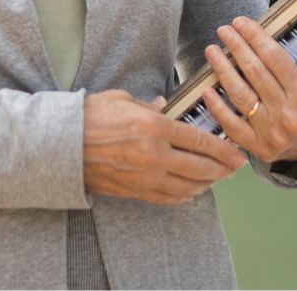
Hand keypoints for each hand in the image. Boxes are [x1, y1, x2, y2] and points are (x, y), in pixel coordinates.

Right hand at [82, 90, 245, 204]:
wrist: (60, 145)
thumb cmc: (88, 116)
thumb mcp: (121, 99)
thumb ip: (147, 105)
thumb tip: (164, 106)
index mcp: (154, 127)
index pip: (200, 140)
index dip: (224, 149)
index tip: (237, 153)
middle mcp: (155, 155)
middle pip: (202, 167)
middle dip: (223, 169)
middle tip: (234, 168)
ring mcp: (146, 177)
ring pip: (189, 186)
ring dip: (207, 184)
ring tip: (216, 178)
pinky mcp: (135, 191)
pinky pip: (169, 198)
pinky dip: (185, 195)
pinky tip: (191, 190)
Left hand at [200, 16, 296, 162]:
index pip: (276, 60)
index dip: (256, 38)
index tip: (241, 22)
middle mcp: (291, 117)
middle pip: (256, 74)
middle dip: (237, 48)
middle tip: (224, 30)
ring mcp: (273, 134)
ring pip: (241, 97)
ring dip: (223, 71)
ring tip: (212, 51)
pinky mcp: (259, 147)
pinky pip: (233, 127)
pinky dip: (218, 109)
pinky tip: (207, 90)